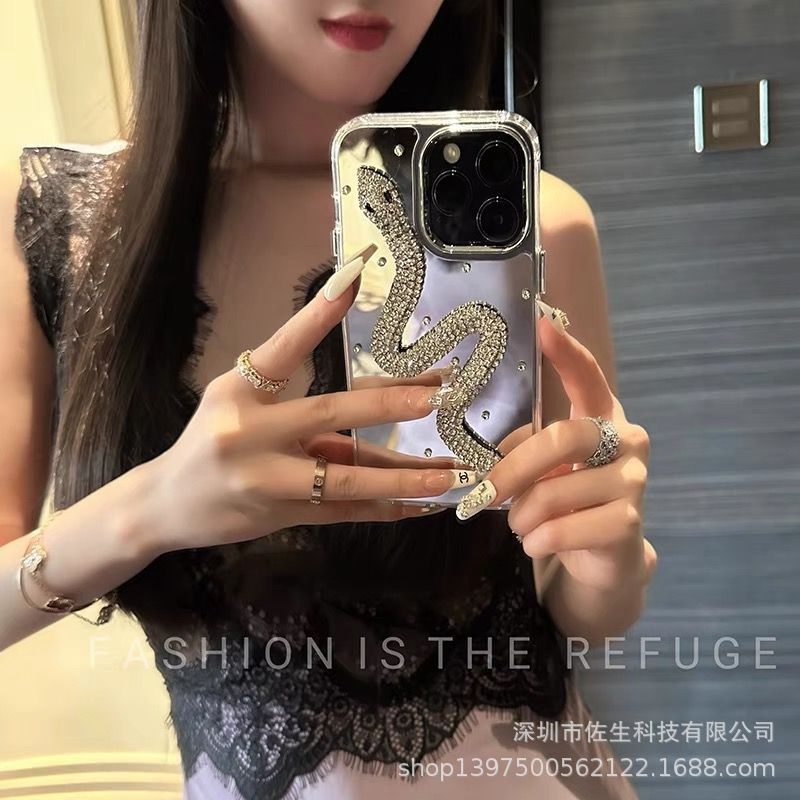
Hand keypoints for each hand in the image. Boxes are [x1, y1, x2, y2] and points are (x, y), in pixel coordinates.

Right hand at [148, 249, 477, 554]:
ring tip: (448, 473)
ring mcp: (263, 480)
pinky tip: (419, 504)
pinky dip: (384, 507)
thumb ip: (304, 398)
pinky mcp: (280, 516)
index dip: (318, 314)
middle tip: (434, 396)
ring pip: (345, 478)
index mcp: (237, 391)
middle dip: (386, 405)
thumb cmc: (211, 440)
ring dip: (402, 476)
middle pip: (327, 413)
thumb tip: (390, 391)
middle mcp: (247, 433)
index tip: (353, 275)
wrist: (166, 503)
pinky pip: (343, 512)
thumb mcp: (244, 404)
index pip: (283, 347)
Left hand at [456, 302, 655, 592]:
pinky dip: (538, 539)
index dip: (565, 352)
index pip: (587, 376)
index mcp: (602, 416)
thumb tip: (487, 459)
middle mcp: (626, 439)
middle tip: (485, 493)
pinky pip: (565, 528)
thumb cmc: (569, 498)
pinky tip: (536, 543)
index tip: (541, 323)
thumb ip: (525, 450)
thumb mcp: (544, 467)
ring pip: (556, 491)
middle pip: (562, 437)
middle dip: (514, 468)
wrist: (606, 556)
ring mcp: (633, 480)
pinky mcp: (629, 522)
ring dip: (522, 515)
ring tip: (518, 524)